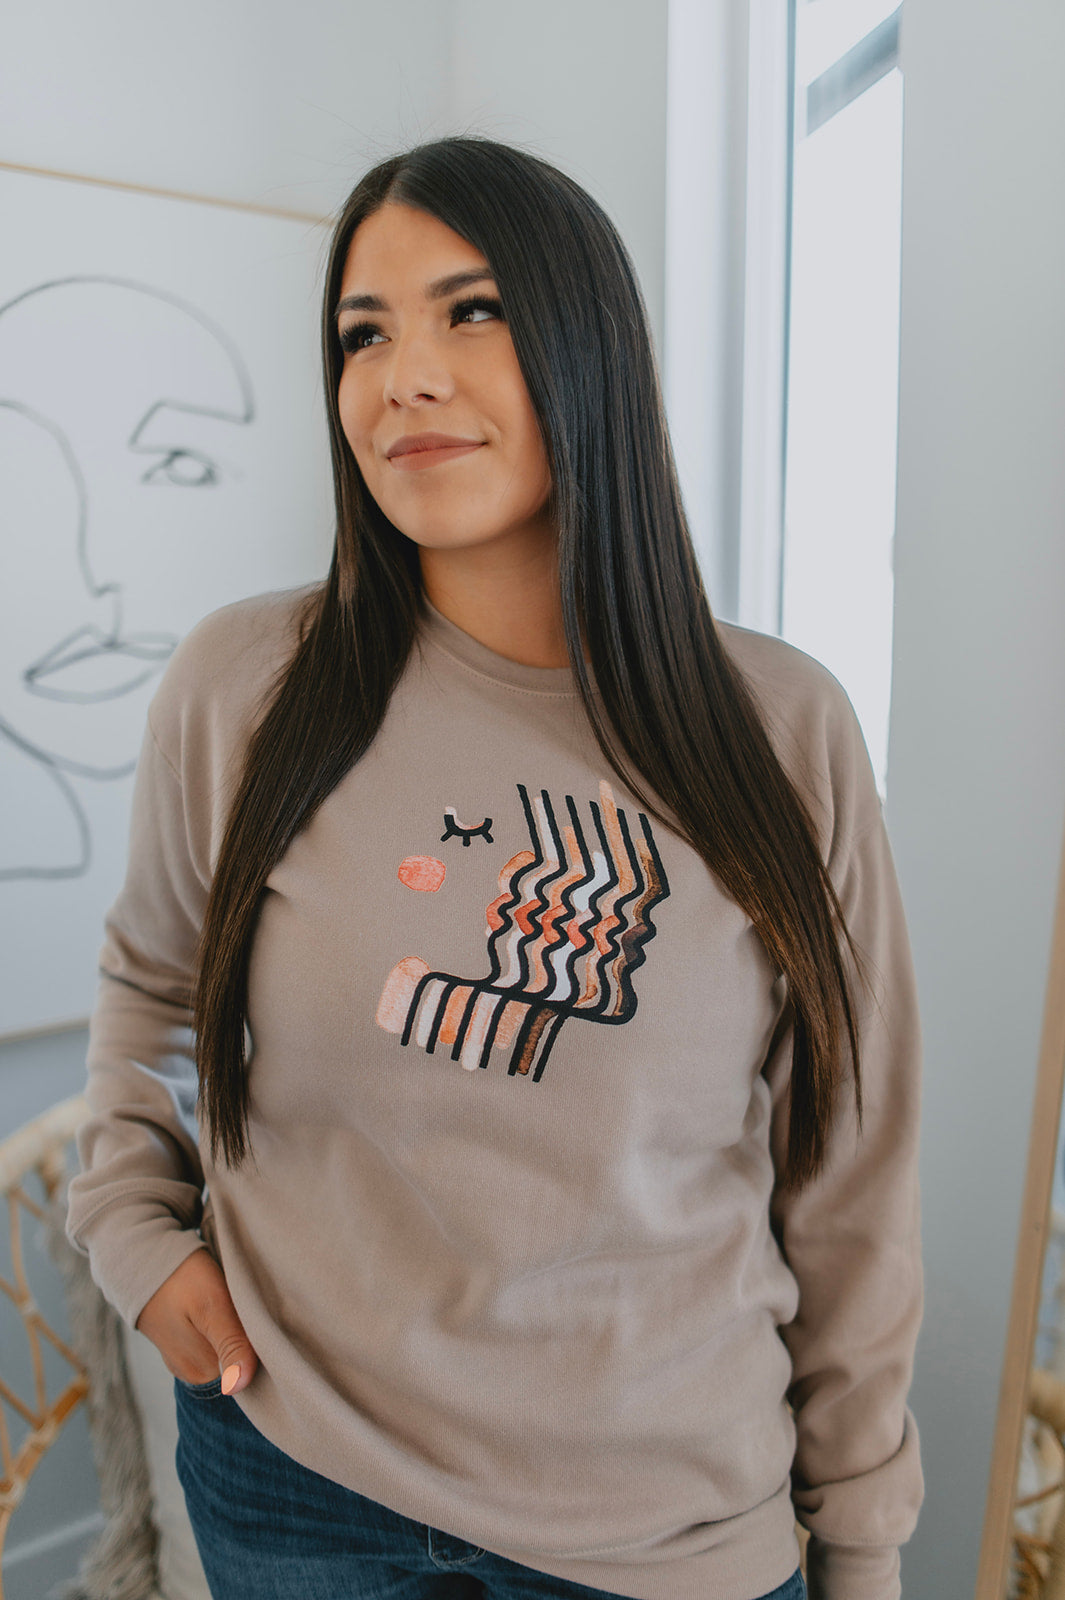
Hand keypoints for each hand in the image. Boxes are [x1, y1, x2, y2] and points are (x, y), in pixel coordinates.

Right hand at [135, 1246, 258, 1395]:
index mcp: (201, 1369)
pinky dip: (226, 1328)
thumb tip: (238, 1386)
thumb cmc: (180, 1277)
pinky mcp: (184, 1344)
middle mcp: (193, 1373)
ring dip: (239, 1333)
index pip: (249, 1373)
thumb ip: (230, 1343)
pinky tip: (226, 1309)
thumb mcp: (211, 1305)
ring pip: (228, 1353)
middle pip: (238, 1364)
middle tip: (256, 1309)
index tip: (269, 1326)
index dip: (265, 1351)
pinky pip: (214, 1344)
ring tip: (239, 1306)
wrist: (142, 1256)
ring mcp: (187, 1359)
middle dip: (253, 1342)